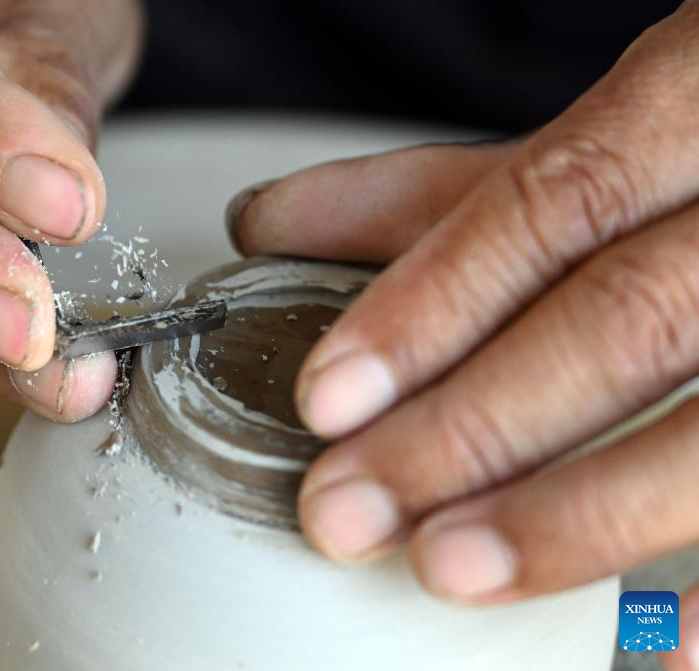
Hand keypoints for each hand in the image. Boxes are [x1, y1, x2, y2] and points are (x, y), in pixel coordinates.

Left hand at [228, 0, 698, 616]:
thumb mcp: (582, 146)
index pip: (551, 207)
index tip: (326, 400)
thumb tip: (273, 225)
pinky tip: (659, 645)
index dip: (432, 307)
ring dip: (577, 513)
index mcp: (694, 108)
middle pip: (624, 323)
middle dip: (472, 428)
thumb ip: (442, 194)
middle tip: (350, 508)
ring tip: (451, 566)